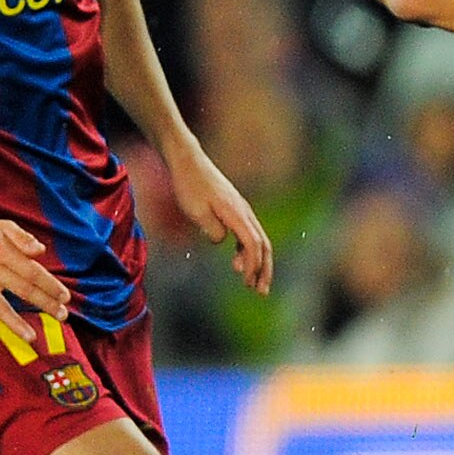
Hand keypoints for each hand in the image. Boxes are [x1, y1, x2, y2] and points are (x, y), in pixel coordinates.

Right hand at [0, 211, 71, 346]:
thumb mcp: (2, 226)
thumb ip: (23, 238)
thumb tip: (41, 251)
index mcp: (3, 253)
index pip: (33, 273)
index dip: (51, 286)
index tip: (65, 297)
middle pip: (23, 290)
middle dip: (45, 304)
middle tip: (62, 316)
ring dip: (16, 324)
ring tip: (31, 337)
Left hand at [168, 143, 273, 294]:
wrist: (188, 162)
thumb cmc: (189, 186)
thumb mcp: (196, 211)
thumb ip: (212, 230)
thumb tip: (222, 242)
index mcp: (237, 214)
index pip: (253, 245)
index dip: (252, 266)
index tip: (246, 283)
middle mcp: (244, 212)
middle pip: (263, 245)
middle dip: (264, 270)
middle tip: (261, 292)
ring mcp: (241, 211)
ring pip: (258, 240)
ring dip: (257, 263)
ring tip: (251, 283)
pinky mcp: (234, 210)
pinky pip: (248, 234)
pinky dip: (247, 252)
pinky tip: (237, 262)